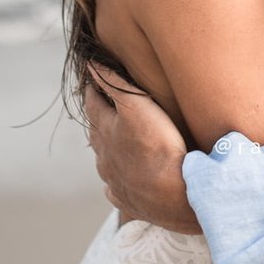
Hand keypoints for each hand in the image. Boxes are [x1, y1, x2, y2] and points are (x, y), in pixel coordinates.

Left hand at [84, 63, 200, 234]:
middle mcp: (105, 157)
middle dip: (98, 119)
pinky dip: (114, 182)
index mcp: (105, 132)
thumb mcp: (136, 105)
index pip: (93, 106)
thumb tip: (91, 64)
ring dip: (106, 150)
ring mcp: (115, 180)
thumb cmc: (157, 146)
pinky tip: (116, 182)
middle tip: (102, 107)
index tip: (94, 81)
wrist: (173, 193)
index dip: (94, 91)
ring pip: (103, 162)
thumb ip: (114, 84)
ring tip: (111, 142)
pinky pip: (115, 190)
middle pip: (96, 134)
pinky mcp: (128, 200)